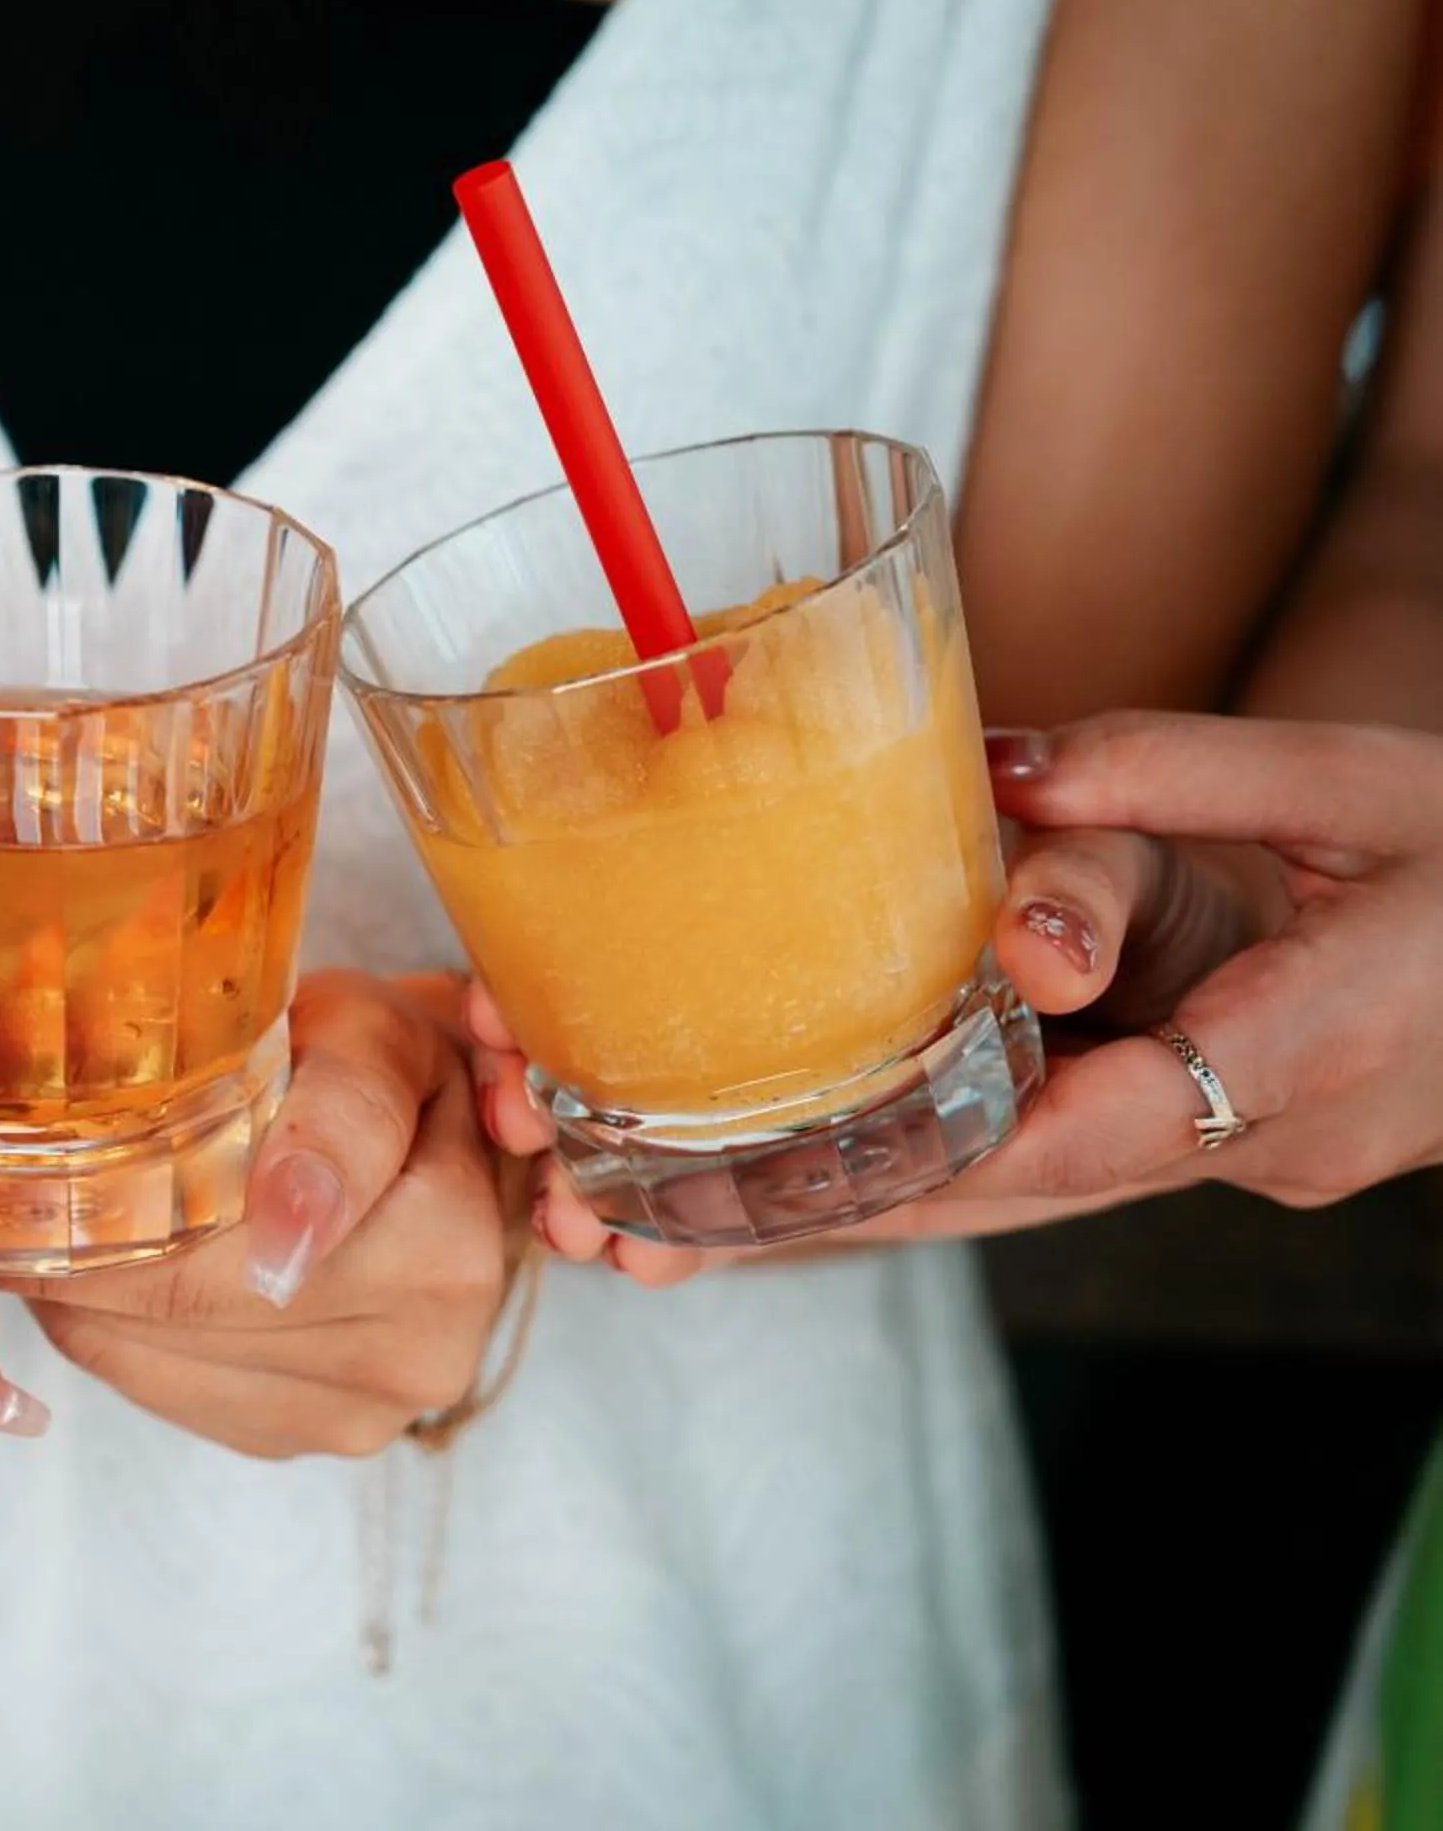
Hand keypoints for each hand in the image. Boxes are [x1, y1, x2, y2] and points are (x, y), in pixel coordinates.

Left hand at [14, 971, 527, 1460]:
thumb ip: (341, 1111)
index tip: (12, 1190)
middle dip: (73, 1252)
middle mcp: (415, 1356)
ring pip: (152, 1361)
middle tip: (0, 1192)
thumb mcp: (371, 1036)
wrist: (435, 1138)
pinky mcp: (302, 1438)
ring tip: (58, 1215)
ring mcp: (359, 1414)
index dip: (96, 1222)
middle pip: (179, 1315)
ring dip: (83, 1292)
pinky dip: (114, 1331)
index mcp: (442, 1253)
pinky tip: (113, 1267)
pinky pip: (164, 1393)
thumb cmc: (386, 1065)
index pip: (225, 1260)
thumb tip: (287, 1225)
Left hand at [490, 712, 1442, 1269]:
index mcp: (1325, 1046)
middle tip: (642, 1228)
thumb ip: (1184, 772)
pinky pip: (1047, 1176)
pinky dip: (916, 1179)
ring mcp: (1249, 1162)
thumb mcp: (1363, 782)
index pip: (1104, 1125)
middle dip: (827, 1215)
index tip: (784, 1168)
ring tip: (651, 1235)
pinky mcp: (1216, 1148)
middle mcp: (1275, 1139)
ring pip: (1017, 1203)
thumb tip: (1002, 770)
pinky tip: (777, 1187)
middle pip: (1018, 1195)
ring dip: (844, 1218)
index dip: (937, 1153)